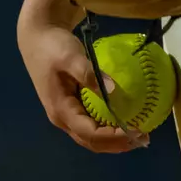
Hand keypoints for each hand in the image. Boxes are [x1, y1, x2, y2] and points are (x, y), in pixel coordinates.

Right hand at [17, 15, 148, 153]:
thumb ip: (88, 74)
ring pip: (89, 137)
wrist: (37, 37)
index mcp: (60, 109)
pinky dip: (106, 130)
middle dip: (116, 144)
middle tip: (143, 138)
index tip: (135, 130)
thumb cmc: (53, 47)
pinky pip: (89, 125)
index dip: (112, 136)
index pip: (89, 132)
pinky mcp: (70, 106)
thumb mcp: (70, 56)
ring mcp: (65, 114)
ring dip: (112, 141)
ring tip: (136, 136)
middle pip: (90, 141)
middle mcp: (61, 118)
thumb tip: (113, 89)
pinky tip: (122, 123)